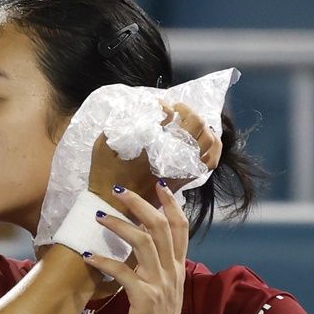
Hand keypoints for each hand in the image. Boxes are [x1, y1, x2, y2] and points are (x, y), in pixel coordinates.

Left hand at [81, 180, 188, 313]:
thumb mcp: (163, 289)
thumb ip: (156, 266)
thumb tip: (143, 243)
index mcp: (177, 267)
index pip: (180, 227)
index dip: (170, 204)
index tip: (157, 184)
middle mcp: (171, 271)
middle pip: (160, 227)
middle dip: (140, 204)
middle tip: (119, 189)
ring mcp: (159, 284)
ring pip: (144, 242)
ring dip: (119, 225)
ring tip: (98, 215)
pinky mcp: (144, 299)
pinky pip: (123, 273)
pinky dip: (103, 262)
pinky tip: (87, 255)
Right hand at [87, 102, 222, 213]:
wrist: (113, 208)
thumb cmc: (106, 176)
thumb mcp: (103, 147)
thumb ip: (118, 127)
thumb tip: (134, 114)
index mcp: (154, 146)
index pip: (171, 116)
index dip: (164, 107)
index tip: (157, 106)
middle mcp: (174, 156)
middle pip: (196, 124)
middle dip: (187, 111)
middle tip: (175, 110)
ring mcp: (182, 169)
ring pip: (209, 141)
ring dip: (202, 127)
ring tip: (189, 123)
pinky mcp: (184, 179)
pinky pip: (209, 162)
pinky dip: (211, 148)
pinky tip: (199, 142)